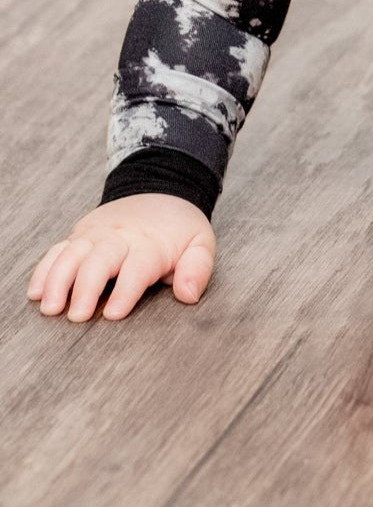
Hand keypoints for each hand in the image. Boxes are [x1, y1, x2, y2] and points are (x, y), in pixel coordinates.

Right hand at [28, 194, 216, 321]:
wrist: (161, 190)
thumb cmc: (179, 229)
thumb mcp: (200, 243)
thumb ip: (197, 269)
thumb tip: (189, 294)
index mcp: (150, 243)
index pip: (137, 267)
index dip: (126, 291)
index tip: (113, 313)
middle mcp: (119, 236)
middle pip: (99, 259)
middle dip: (86, 287)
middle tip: (77, 316)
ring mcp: (96, 234)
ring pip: (72, 253)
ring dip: (58, 280)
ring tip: (50, 308)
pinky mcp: (80, 234)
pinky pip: (57, 250)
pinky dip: (45, 269)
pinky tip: (37, 292)